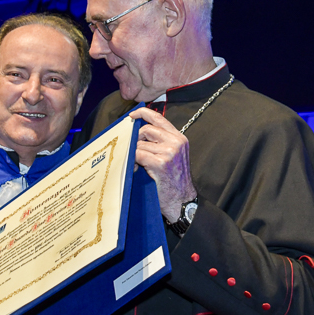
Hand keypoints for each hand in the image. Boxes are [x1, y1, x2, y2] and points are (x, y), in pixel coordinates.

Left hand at [128, 108, 196, 222]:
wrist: (182, 201)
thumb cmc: (175, 181)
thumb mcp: (173, 156)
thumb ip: (161, 142)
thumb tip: (139, 132)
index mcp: (179, 138)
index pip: (159, 118)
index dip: (143, 113)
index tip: (132, 115)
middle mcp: (176, 142)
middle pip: (146, 130)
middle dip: (136, 140)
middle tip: (135, 152)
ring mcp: (169, 152)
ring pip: (139, 144)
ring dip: (135, 154)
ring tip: (140, 165)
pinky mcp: (160, 163)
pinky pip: (138, 154)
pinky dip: (134, 161)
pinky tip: (138, 169)